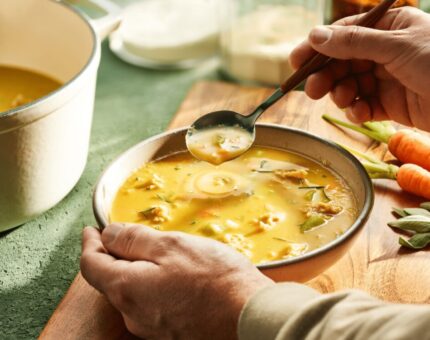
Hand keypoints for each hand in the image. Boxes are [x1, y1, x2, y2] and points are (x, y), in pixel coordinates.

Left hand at [80, 224, 272, 339]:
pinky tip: (177, 276)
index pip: (91, 264)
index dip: (90, 243)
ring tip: (162, 253)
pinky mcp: (169, 331)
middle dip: (117, 255)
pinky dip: (154, 284)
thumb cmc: (214, 279)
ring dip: (138, 270)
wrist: (248, 316)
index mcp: (127, 288)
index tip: (91, 231)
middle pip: (111, 279)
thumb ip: (134, 239)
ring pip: (133, 291)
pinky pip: (151, 303)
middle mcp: (133, 314)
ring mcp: (151, 326)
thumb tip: (108, 234)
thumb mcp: (171, 246)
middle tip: (131, 236)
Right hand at [290, 7, 429, 130]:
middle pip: (342, 62)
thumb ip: (353, 42)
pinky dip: (357, 110)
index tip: (296, 62)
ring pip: (349, 85)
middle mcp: (385, 51)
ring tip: (344, 99)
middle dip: (326, 75)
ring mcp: (387, 79)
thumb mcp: (395, 46)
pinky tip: (361, 112)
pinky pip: (363, 105)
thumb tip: (315, 35)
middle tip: (311, 89)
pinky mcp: (390, 104)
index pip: (344, 34)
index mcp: (389, 28)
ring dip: (341, 93)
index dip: (318, 48)